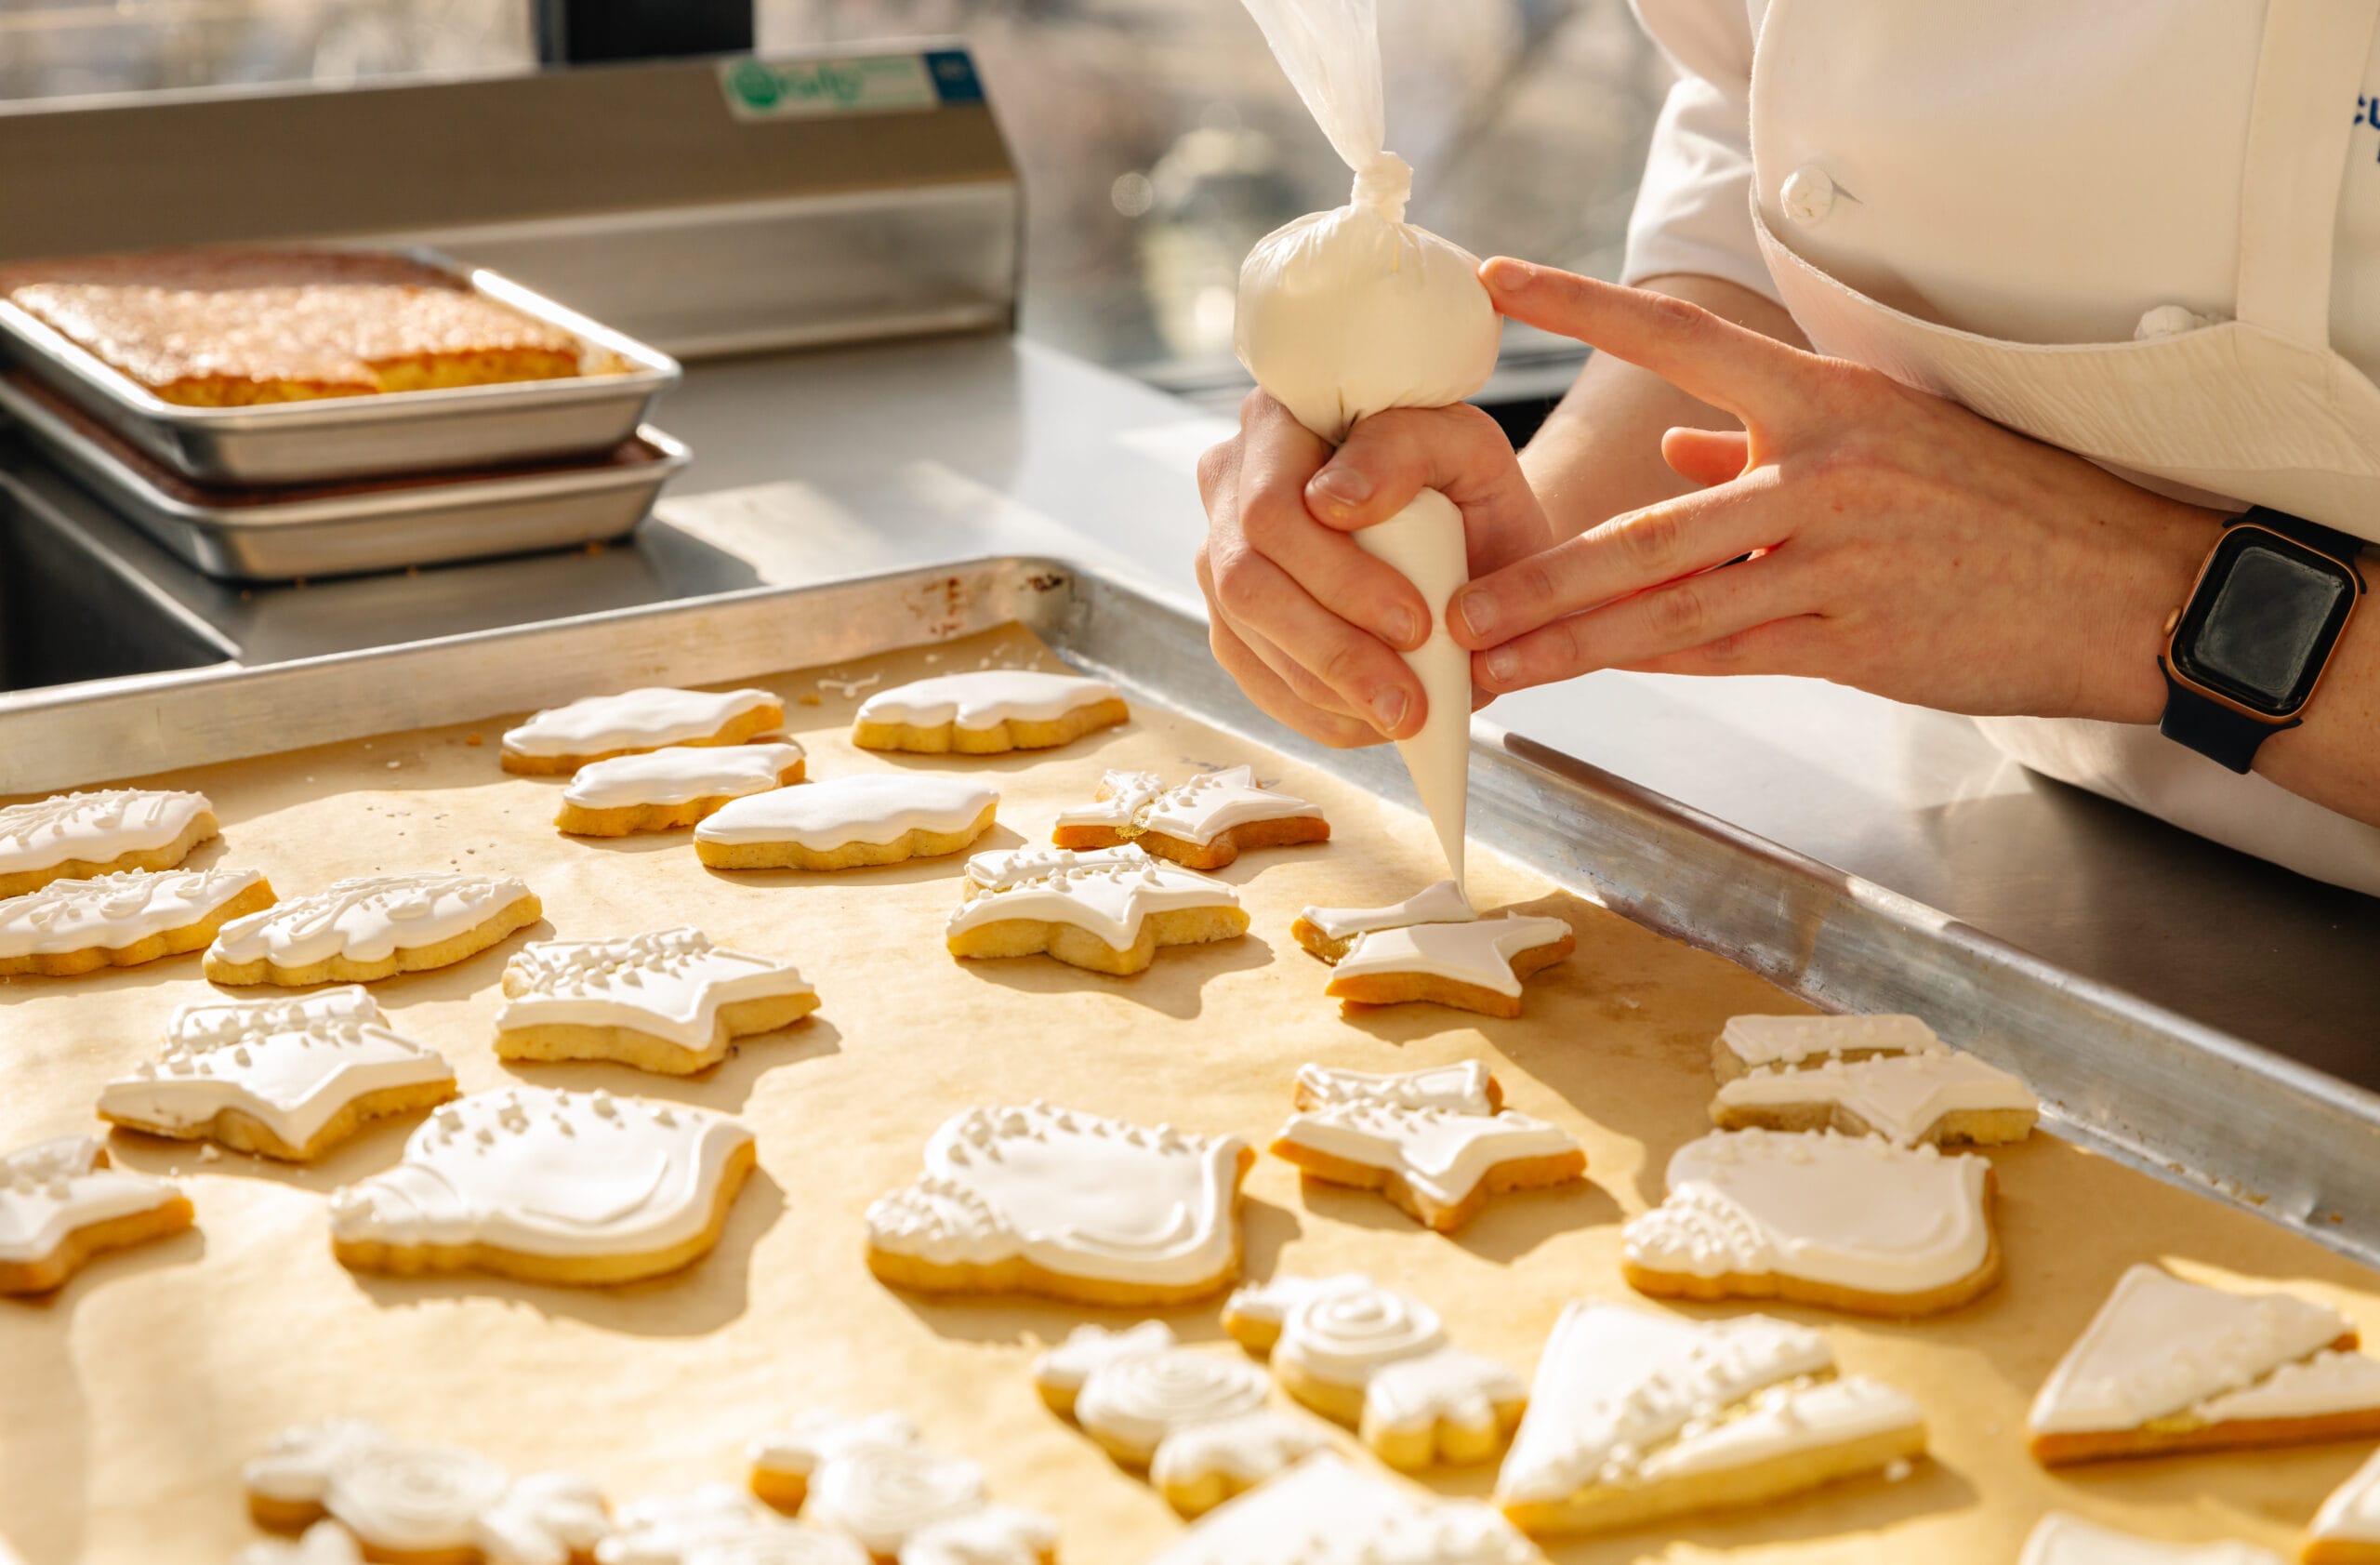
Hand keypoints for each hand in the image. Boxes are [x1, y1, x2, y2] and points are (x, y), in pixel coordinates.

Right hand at [1196, 389, 1553, 746]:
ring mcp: (1220, 555)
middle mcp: (1231, 486)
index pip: (1272, 509)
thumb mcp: (1463, 445)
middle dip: (1331, 652)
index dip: (1336, 577)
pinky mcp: (1232, 618)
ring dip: (1327, 692)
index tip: (1416, 622)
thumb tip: (1331, 501)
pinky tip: (1371, 722)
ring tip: (1404, 717)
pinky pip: (1254, 678)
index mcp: (1277, 425)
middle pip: (1245, 583)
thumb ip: (1403, 451)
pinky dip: (1316, 713)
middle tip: (1408, 701)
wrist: (1469, 530)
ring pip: (1244, 637)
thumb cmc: (1463, 482)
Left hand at [1451, 259, 2224, 722]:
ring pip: (1675, 611)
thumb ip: (1765, 447)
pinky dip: (1657, 665)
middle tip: (1461, 606)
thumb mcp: (1892, 438)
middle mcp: (1827, 475)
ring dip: (1574, 644)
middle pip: (1649, 529)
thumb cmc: (2003, 507)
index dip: (1585, 305)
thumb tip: (1674, 453)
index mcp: (1831, 401)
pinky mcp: (1858, 645)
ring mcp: (1840, 566)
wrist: (2125, 588)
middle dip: (1544, 578)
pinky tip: (1592, 676)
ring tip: (1494, 665)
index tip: (1498, 282)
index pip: (1684, 337)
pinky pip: (1731, 656)